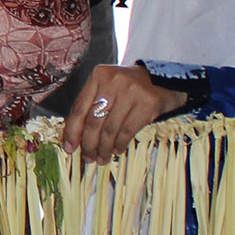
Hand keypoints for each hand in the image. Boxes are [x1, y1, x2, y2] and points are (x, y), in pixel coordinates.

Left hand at [60, 65, 186, 162]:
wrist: (165, 79)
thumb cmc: (129, 86)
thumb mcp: (107, 86)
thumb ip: (91, 104)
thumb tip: (75, 135)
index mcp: (98, 76)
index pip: (79, 108)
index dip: (72, 131)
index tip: (69, 148)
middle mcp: (113, 82)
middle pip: (94, 121)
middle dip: (89, 144)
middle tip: (88, 158)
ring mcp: (132, 93)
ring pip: (110, 129)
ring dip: (104, 148)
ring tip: (101, 158)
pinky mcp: (148, 104)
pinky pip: (127, 131)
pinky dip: (119, 144)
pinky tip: (116, 150)